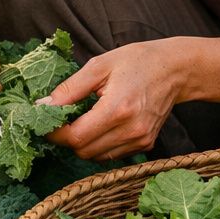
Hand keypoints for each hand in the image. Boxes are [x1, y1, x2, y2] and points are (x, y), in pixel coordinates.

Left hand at [39, 40, 185, 160]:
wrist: (176, 70)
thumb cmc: (138, 61)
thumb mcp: (99, 66)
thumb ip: (69, 89)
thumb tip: (43, 106)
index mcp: (118, 109)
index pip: (75, 137)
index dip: (55, 133)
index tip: (46, 121)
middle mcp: (131, 130)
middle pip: (83, 151)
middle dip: (67, 138)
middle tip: (63, 118)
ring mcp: (140, 140)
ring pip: (96, 157)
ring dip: (82, 143)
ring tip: (83, 119)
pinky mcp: (145, 145)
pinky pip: (111, 155)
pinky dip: (99, 145)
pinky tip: (101, 125)